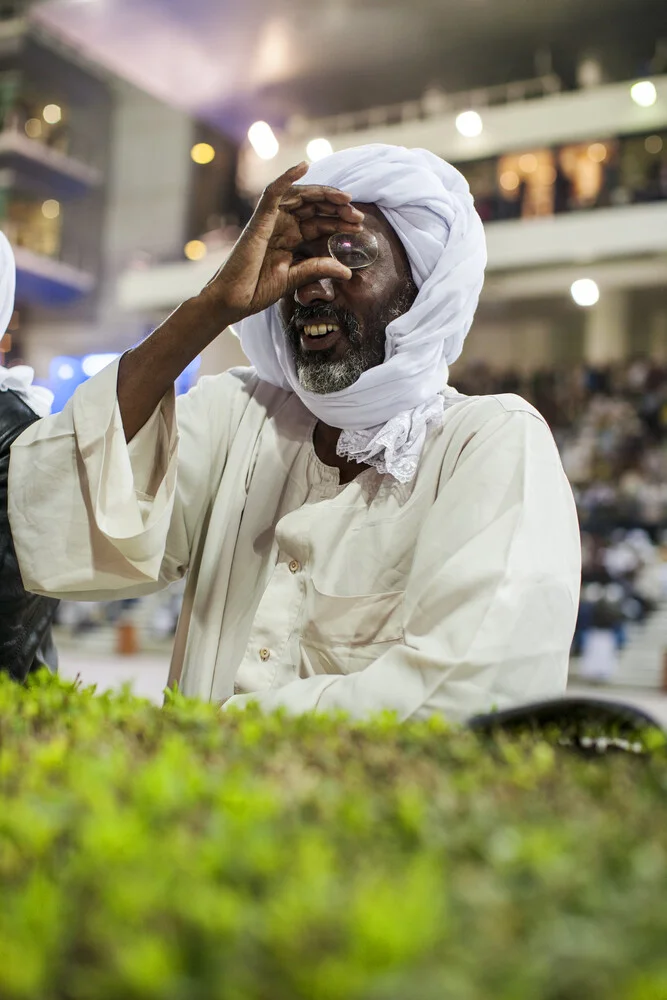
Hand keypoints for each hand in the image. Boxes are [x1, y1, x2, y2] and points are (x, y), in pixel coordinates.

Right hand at [200, 162, 363, 323]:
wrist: (231, 301)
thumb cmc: (256, 290)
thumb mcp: (295, 279)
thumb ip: (318, 269)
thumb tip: (348, 272)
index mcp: (290, 238)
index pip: (319, 222)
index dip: (339, 222)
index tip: (359, 227)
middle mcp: (281, 225)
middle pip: (314, 207)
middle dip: (337, 208)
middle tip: (357, 215)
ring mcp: (270, 221)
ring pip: (300, 197)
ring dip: (323, 194)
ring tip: (344, 198)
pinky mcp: (259, 220)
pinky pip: (273, 192)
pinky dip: (287, 177)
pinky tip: (304, 165)